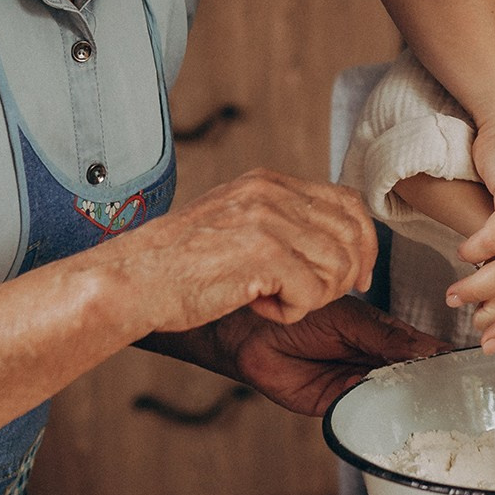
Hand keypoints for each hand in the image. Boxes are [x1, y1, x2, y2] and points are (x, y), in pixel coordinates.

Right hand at [110, 169, 378, 334]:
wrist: (130, 280)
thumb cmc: (175, 265)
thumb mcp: (234, 222)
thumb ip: (279, 221)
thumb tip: (333, 241)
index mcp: (268, 182)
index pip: (347, 202)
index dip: (363, 243)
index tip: (360, 277)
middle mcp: (272, 193)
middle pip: (352, 236)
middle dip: (344, 277)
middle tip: (309, 298)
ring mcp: (269, 220)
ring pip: (337, 268)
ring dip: (312, 297)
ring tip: (270, 299)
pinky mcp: (264, 254)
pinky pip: (312, 294)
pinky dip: (291, 312)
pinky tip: (257, 305)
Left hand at [221, 296, 446, 416]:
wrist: (252, 333)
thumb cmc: (301, 313)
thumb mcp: (351, 319)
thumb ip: (388, 338)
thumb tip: (430, 351)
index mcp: (383, 335)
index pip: (421, 349)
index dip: (442, 359)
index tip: (467, 369)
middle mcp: (374, 362)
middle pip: (411, 379)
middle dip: (429, 387)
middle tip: (455, 395)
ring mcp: (357, 386)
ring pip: (390, 400)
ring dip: (405, 404)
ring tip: (428, 406)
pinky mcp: (336, 407)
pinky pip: (363, 415)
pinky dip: (376, 415)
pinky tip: (388, 413)